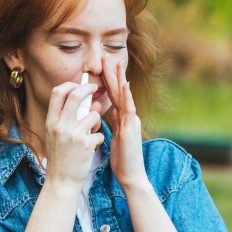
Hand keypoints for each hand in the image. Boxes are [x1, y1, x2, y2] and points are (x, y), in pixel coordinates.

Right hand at [43, 81, 104, 192]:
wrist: (62, 181)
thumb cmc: (61, 157)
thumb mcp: (56, 135)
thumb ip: (68, 118)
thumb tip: (89, 102)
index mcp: (51, 122)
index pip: (57, 92)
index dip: (70, 85)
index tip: (79, 85)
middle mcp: (60, 126)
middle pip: (75, 96)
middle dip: (88, 89)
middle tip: (96, 88)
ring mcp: (73, 135)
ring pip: (93, 115)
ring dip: (97, 121)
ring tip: (92, 132)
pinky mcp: (86, 144)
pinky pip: (99, 134)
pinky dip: (98, 139)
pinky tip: (91, 148)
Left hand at [102, 56, 147, 189]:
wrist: (131, 175)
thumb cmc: (122, 160)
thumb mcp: (114, 138)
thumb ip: (111, 125)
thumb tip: (106, 114)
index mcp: (122, 119)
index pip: (112, 95)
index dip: (107, 80)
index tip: (100, 66)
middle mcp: (128, 117)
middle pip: (118, 91)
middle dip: (112, 73)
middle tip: (106, 56)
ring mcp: (131, 121)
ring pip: (124, 96)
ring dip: (120, 78)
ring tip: (115, 62)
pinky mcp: (131, 129)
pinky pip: (129, 110)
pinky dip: (127, 96)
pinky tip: (124, 84)